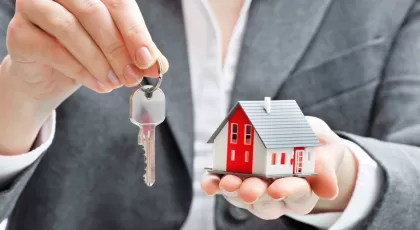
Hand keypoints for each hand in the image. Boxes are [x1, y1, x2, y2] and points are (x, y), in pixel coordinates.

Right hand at [4, 0, 168, 100]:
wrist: (49, 76)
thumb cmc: (84, 55)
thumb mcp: (116, 52)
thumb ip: (137, 54)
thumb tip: (159, 65)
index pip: (117, 2)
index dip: (135, 32)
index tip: (148, 60)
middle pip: (94, 12)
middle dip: (118, 49)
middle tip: (132, 77)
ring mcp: (34, 7)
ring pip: (70, 28)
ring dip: (98, 61)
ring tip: (115, 83)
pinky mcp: (19, 32)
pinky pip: (52, 49)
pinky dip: (79, 70)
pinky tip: (97, 84)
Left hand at [201, 116, 357, 219]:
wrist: (300, 139)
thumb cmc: (315, 144)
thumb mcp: (326, 148)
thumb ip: (326, 165)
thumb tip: (329, 190)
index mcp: (304, 189)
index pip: (298, 195)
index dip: (288, 192)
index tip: (277, 188)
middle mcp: (278, 195)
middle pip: (267, 201)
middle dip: (256, 194)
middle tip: (248, 189)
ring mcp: (257, 189)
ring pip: (244, 198)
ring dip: (233, 191)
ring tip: (225, 182)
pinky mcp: (239, 181)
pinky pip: (224, 187)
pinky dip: (215, 185)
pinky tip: (209, 182)